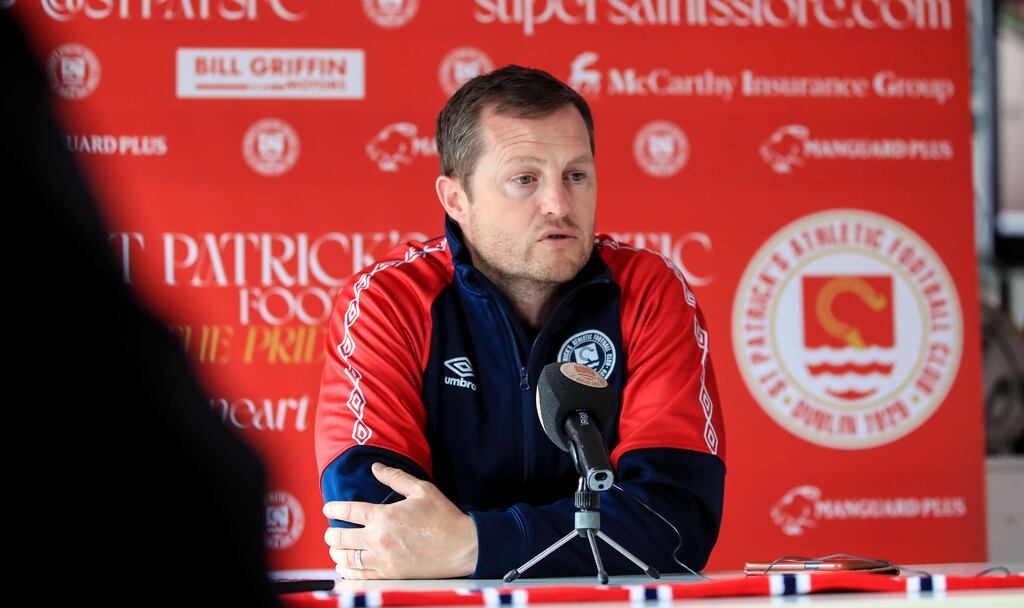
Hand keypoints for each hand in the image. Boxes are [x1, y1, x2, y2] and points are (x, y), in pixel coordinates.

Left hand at [322, 462, 477, 578]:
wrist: (461, 547)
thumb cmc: (443, 516)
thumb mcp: (421, 490)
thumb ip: (395, 477)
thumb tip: (375, 467)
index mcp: (383, 516)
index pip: (348, 512)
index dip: (333, 509)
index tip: (328, 509)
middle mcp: (378, 539)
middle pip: (340, 539)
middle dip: (331, 535)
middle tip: (330, 533)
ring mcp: (382, 560)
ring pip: (347, 559)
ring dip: (337, 554)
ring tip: (336, 550)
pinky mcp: (390, 575)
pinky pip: (360, 577)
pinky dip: (348, 572)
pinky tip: (346, 568)